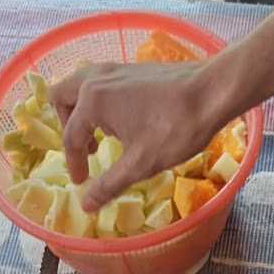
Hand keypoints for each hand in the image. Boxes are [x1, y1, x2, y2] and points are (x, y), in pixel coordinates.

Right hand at [50, 61, 219, 211]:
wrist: (212, 92)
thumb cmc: (176, 128)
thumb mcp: (140, 164)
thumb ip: (109, 184)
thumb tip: (85, 205)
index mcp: (92, 101)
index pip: (71, 137)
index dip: (75, 164)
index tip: (82, 182)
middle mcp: (96, 78)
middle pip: (61, 98)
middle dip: (66, 126)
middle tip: (85, 150)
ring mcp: (114, 69)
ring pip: (79, 86)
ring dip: (81, 112)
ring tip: (101, 136)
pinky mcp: (131, 68)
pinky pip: (100, 83)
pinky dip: (99, 102)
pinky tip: (123, 122)